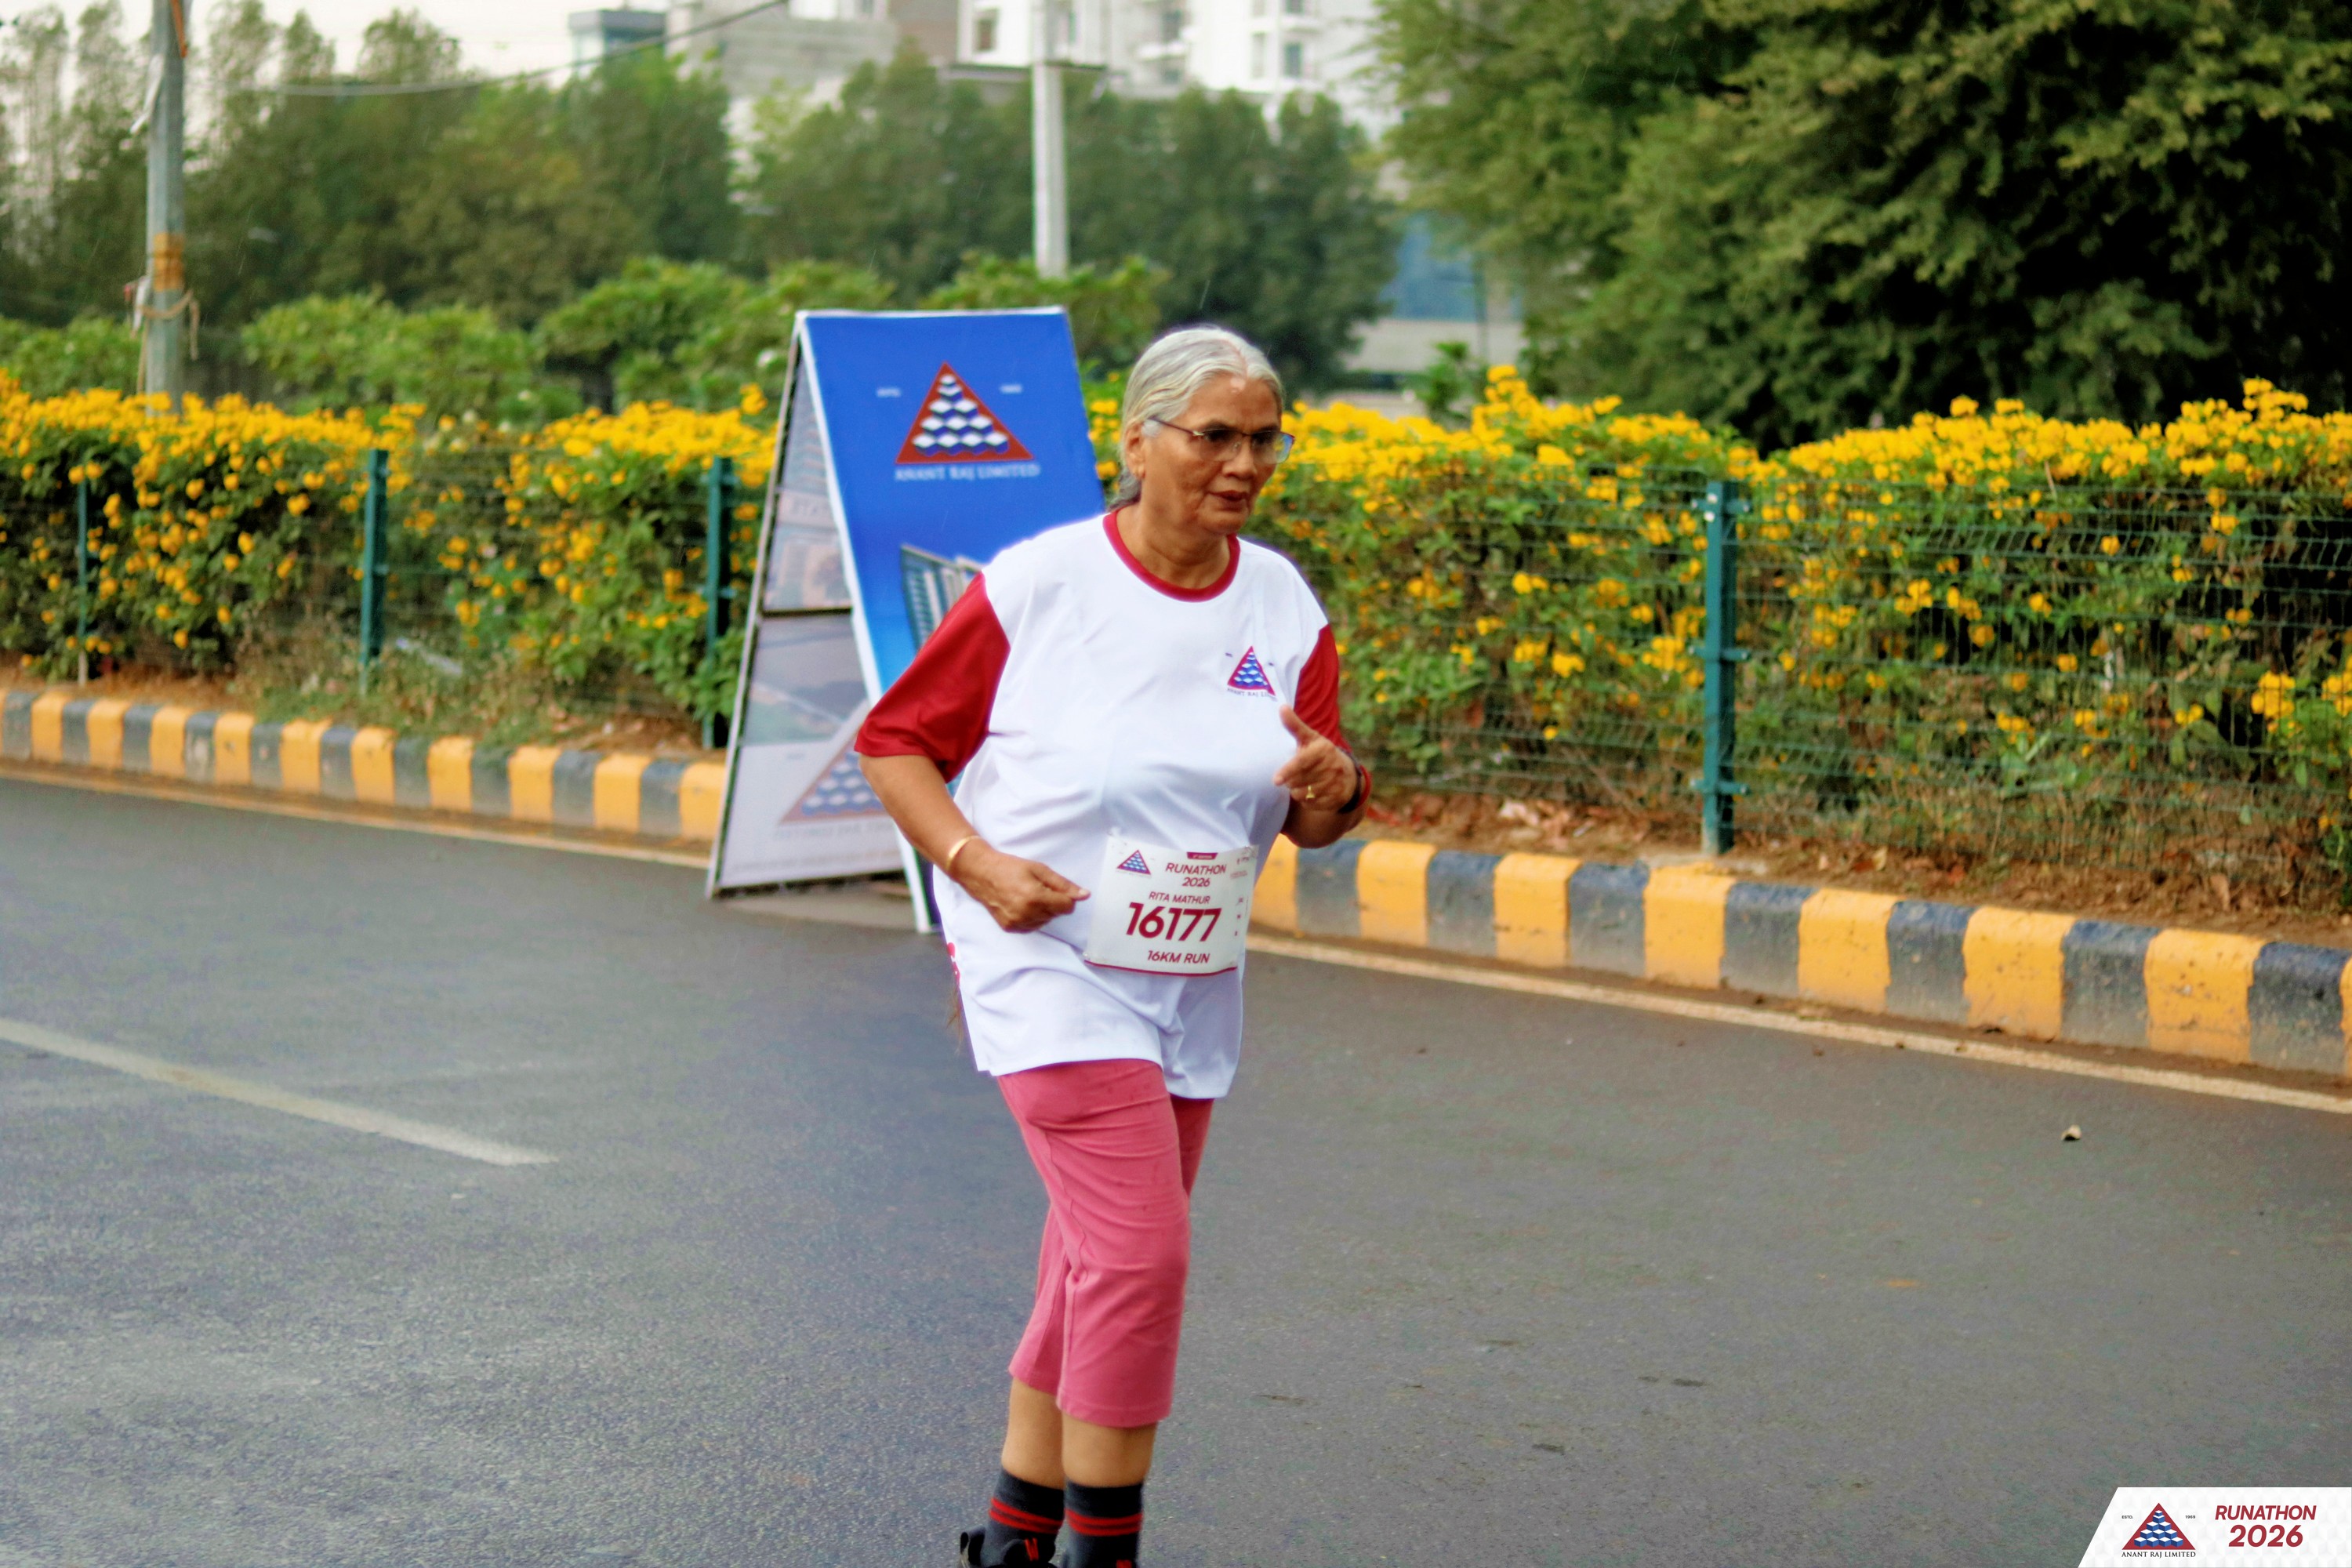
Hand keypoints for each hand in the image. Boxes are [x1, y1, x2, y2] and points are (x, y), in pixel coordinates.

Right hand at [954, 841, 1089, 932]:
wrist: (982, 874)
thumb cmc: (1011, 868)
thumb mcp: (1040, 870)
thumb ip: (1063, 885)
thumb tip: (1085, 895)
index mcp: (1035, 898)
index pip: (1067, 907)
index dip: (1065, 897)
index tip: (1055, 888)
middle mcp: (1026, 914)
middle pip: (1057, 914)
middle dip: (1053, 902)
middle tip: (1037, 888)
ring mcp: (1017, 923)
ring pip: (1046, 921)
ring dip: (1043, 911)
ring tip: (1027, 895)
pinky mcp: (1010, 928)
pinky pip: (1033, 926)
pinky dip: (1032, 917)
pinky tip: (1021, 904)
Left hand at [1273, 705, 1358, 810]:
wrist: (1348, 774)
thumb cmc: (1322, 754)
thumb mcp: (1311, 738)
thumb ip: (1295, 726)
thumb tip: (1281, 707)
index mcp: (1324, 750)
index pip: (1302, 762)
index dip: (1288, 772)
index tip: (1276, 780)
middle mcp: (1332, 767)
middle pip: (1298, 781)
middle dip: (1290, 781)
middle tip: (1293, 776)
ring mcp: (1335, 784)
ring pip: (1303, 794)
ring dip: (1296, 791)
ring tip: (1301, 783)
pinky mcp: (1336, 799)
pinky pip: (1310, 804)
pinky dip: (1306, 800)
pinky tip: (1310, 792)